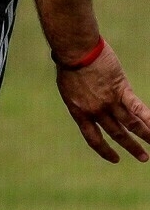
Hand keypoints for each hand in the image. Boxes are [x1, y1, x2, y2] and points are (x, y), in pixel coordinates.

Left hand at [56, 41, 149, 162]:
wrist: (75, 51)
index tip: (115, 158)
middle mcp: (96, 111)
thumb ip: (79, 96)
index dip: (105, 150)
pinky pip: (138, 108)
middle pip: (117, 133)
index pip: (93, 138)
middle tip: (144, 158)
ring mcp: (109, 102)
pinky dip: (149, 119)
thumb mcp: (68, 86)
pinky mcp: (121, 90)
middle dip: (131, 146)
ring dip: (145, 135)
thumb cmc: (68, 62)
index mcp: (79, 112)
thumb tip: (85, 96)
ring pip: (131, 124)